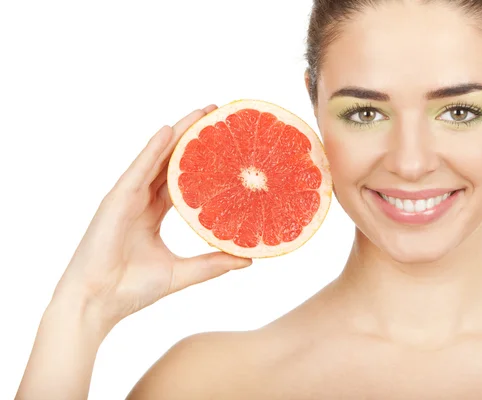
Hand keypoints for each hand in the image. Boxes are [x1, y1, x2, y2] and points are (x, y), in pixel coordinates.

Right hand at [53, 105, 251, 334]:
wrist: (98, 303)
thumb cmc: (132, 289)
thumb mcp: (182, 272)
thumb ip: (213, 263)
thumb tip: (248, 259)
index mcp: (152, 214)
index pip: (181, 180)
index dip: (201, 162)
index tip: (225, 145)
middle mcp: (141, 201)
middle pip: (171, 162)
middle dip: (192, 137)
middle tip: (217, 114)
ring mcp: (128, 197)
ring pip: (156, 159)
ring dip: (177, 133)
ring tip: (201, 112)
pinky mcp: (116, 199)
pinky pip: (138, 169)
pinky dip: (152, 150)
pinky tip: (169, 131)